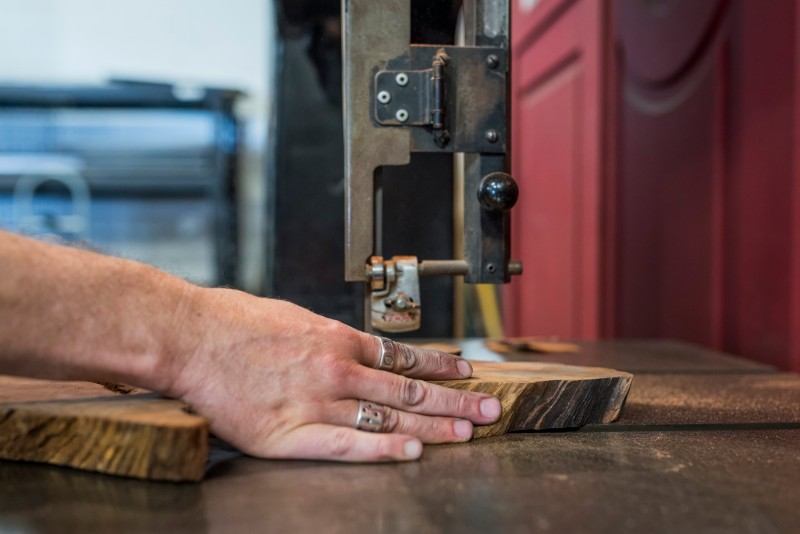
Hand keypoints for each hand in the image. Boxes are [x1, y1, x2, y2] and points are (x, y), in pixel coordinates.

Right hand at [166, 288, 501, 461]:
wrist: (188, 337)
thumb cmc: (234, 321)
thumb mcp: (293, 315)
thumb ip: (329, 337)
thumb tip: (357, 349)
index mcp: (336, 338)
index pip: (404, 357)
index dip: (440, 368)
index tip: (467, 374)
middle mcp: (336, 368)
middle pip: (407, 390)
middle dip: (454, 401)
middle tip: (489, 409)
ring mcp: (316, 401)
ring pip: (386, 418)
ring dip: (431, 428)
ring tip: (466, 434)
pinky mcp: (288, 433)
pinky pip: (346, 445)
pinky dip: (383, 450)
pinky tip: (412, 453)